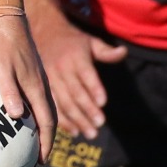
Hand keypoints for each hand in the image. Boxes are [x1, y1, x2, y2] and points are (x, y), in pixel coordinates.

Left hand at [0, 12, 58, 161]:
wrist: (7, 19)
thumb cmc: (1, 44)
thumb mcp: (0, 68)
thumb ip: (9, 91)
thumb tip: (18, 116)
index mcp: (36, 87)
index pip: (47, 121)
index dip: (46, 142)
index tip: (41, 159)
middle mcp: (40, 85)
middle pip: (49, 118)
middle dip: (47, 139)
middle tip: (39, 157)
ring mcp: (36, 79)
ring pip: (44, 108)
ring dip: (42, 127)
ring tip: (33, 142)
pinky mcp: (30, 73)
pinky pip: (37, 98)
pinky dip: (35, 112)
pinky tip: (21, 116)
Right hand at [28, 7, 124, 140]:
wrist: (42, 33)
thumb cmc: (72, 41)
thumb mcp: (90, 41)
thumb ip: (106, 51)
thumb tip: (123, 52)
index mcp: (75, 57)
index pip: (86, 74)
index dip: (94, 88)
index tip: (103, 102)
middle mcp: (62, 69)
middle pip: (75, 92)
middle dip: (87, 109)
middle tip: (99, 124)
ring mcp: (51, 80)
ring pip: (64, 102)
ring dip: (77, 119)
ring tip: (90, 133)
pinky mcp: (43, 88)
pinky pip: (52, 106)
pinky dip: (63, 120)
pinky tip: (74, 132)